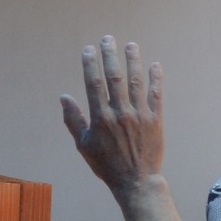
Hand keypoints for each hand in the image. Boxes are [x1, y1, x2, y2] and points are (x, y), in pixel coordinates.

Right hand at [60, 36, 168, 190]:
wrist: (136, 182)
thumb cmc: (107, 165)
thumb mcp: (84, 145)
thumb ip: (74, 120)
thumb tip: (64, 97)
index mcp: (101, 118)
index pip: (94, 84)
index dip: (91, 64)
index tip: (89, 49)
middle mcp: (120, 113)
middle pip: (114, 77)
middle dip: (110, 55)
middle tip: (108, 38)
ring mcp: (139, 115)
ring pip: (135, 82)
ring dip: (133, 61)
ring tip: (130, 45)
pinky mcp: (156, 120)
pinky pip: (156, 95)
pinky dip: (155, 79)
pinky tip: (154, 65)